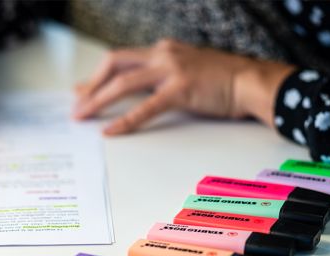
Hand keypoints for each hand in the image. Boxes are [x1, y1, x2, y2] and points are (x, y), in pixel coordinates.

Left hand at [74, 39, 294, 134]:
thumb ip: (165, 77)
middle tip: (77, 106)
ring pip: (123, 84)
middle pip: (114, 64)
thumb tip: (144, 92)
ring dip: (98, 100)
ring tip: (82, 116)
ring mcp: (171, 70)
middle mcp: (162, 54)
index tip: (82, 89)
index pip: (121, 59)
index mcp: (163, 49)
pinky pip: (145, 107)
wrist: (252, 81)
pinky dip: (125, 120)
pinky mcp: (180, 89)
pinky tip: (110, 131)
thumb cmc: (224, 80)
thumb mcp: (188, 71)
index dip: (98, 75)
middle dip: (91, 85)